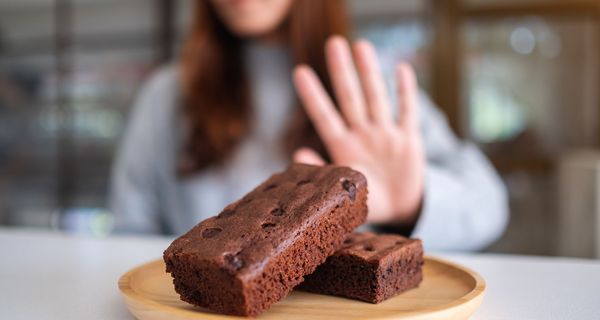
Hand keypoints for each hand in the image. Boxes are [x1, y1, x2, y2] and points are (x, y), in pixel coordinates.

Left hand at [292, 36, 424, 224]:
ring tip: (361, 46)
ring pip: (376, 98)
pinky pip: (408, 112)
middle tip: (333, 43)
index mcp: (343, 147)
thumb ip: (322, 170)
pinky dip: (406, 91)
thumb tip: (297, 153)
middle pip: (350, 98)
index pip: (324, 116)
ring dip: (370, 73)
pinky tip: (401, 68)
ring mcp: (385, 134)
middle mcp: (363, 134)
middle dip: (342, 72)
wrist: (401, 208)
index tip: (299, 71)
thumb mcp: (343, 191)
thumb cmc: (368, 199)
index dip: (313, 96)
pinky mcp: (409, 139)